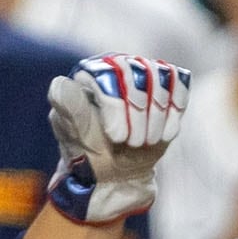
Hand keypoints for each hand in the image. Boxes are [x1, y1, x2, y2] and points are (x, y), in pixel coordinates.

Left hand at [47, 56, 192, 224]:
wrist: (116, 172)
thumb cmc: (90, 154)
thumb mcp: (75, 137)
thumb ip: (69, 110)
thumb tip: (60, 83)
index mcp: (87, 75)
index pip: (106, 74)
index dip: (116, 105)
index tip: (117, 138)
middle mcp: (114, 66)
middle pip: (135, 71)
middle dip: (138, 112)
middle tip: (134, 143)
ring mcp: (140, 72)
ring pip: (158, 74)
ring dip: (157, 114)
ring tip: (148, 141)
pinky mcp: (164, 84)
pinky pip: (177, 81)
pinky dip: (176, 108)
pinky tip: (166, 133)